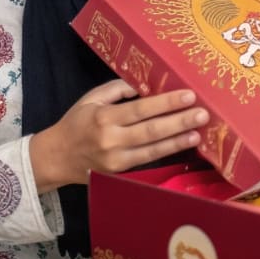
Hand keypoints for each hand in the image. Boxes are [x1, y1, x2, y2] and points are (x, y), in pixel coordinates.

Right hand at [29, 80, 207, 192]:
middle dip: (179, 122)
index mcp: (104, 117)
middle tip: (203, 114)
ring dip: (178, 141)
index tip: (188, 95)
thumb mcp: (91, 99)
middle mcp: (111, 140)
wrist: (56, 158)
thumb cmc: (76, 123)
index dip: (166, 103)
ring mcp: (116, 160)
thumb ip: (117, 89)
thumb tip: (144, 85)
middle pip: (151, 131)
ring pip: (153, 150)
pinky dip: (166, 153)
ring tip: (198, 133)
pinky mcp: (119, 173)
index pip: (141, 109)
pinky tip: (182, 145)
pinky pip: (147, 160)